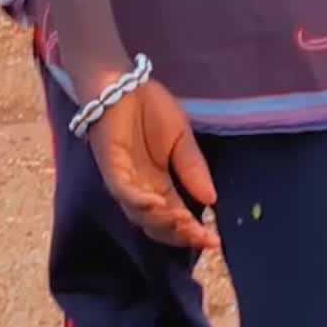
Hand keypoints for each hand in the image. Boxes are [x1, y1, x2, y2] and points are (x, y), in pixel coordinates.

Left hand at [85, 79, 219, 251]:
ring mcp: (125, 181)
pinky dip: (140, 201)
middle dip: (179, 234)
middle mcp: (142, 190)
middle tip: (201, 236)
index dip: (194, 233)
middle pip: (157, 225)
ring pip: (139, 215)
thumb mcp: (183, 140)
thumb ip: (194, 168)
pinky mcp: (111, 168)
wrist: (126, 85)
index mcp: (161, 186)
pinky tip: (158, 204)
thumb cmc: (152, 109)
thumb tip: (213, 200)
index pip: (177, 218)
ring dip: (162, 221)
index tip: (215, 241)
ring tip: (184, 220)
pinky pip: (123, 192)